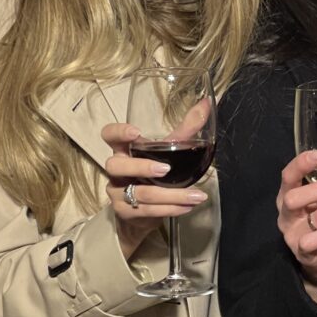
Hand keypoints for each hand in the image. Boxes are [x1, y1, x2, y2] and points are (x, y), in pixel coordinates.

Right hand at [102, 118, 209, 259]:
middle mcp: (116, 170)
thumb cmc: (154, 171)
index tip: (135, 132)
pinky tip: (188, 206)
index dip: (117, 132)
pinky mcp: (125, 212)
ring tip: (196, 195)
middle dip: (142, 167)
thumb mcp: (169, 148)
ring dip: (171, 195)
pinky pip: (147, 211)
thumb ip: (186, 129)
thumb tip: (207, 104)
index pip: (109, 135)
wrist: (142, 210)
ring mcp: (117, 192)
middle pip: (116, 165)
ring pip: (139, 193)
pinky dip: (170, 209)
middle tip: (166, 169)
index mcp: (124, 149)